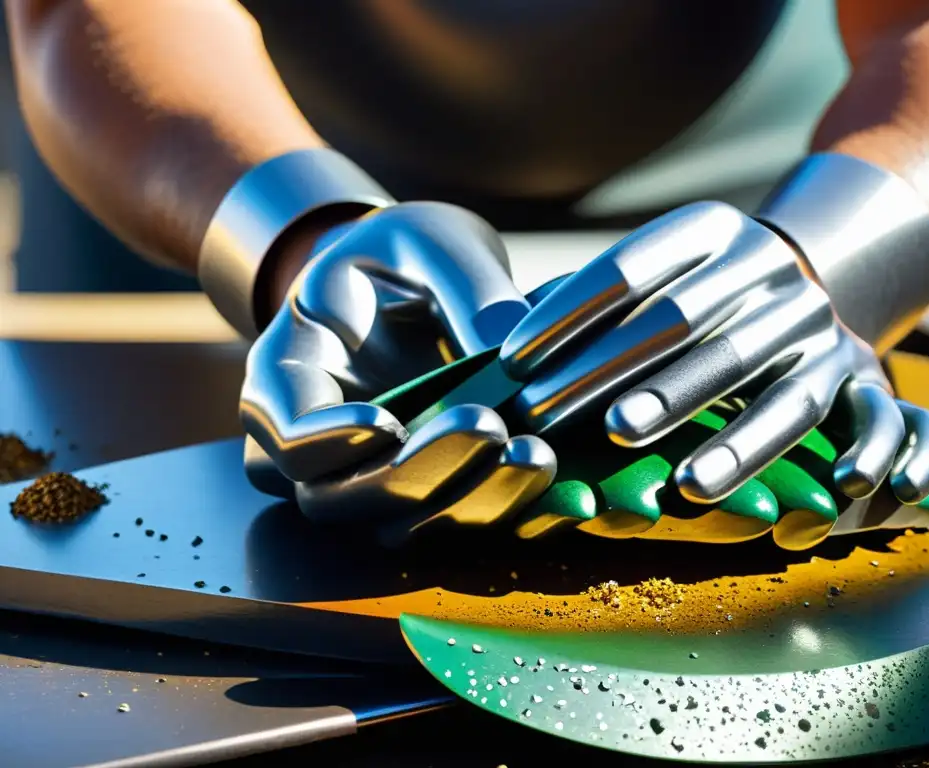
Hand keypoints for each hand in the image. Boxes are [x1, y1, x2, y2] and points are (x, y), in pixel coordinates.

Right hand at [240, 202, 556, 523]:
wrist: (421, 283)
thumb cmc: (408, 253)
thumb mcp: (431, 241)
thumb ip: (466, 288)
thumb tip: (510, 352)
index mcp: (291, 372)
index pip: (285, 431)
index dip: (326, 441)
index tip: (386, 422)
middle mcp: (319, 442)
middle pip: (336, 496)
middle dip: (414, 474)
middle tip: (488, 430)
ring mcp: (369, 477)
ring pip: (396, 525)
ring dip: (467, 503)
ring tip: (536, 457)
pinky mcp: (428, 492)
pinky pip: (456, 523)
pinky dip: (510, 516)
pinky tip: (567, 494)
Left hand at [499, 201, 928, 506]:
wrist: (806, 296)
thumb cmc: (695, 299)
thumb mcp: (659, 277)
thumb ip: (590, 300)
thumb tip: (496, 337)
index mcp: (711, 227)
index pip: (629, 265)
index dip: (566, 312)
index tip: (510, 362)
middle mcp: (765, 259)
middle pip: (675, 313)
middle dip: (602, 365)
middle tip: (541, 411)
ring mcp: (806, 312)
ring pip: (735, 360)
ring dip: (672, 400)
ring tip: (615, 436)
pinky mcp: (839, 369)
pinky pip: (792, 413)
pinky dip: (747, 449)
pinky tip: (692, 486)